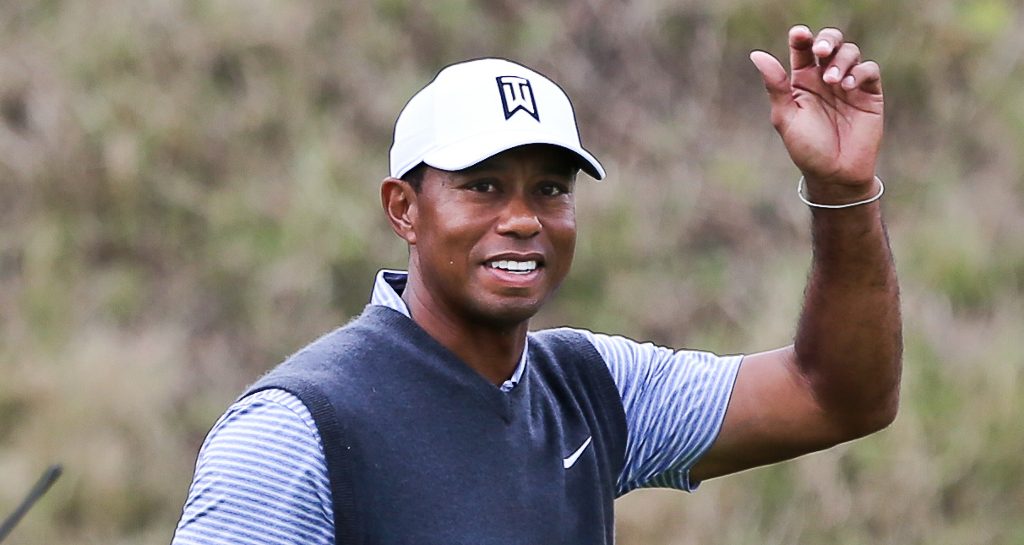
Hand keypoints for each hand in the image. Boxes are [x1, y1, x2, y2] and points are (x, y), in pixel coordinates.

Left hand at [750, 26, 882, 197]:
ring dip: (841, 60)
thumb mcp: (786, 117)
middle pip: (830, 43)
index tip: (799, 34)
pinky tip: (848, 87)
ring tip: (833, 81)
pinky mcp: (869, 94)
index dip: (801, 38)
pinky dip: (859, 73)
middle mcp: (825, 78)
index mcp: (802, 81)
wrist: (835, 174)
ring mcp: (849, 85)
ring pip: (850, 53)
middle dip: (827, 39)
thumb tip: (756, 54)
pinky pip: (869, 71)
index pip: (802, 50)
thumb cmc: (806, 148)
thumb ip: (776, 86)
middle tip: (821, 50)